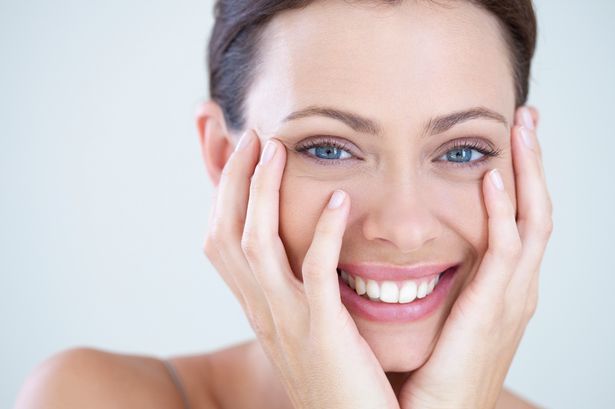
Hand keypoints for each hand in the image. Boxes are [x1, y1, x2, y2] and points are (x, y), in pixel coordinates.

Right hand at [203, 130, 398, 408]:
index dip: (223, 194)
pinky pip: (315, 273)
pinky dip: (323, 231)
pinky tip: (340, 199)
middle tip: (256, 136)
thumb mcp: (300, 327)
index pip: (220, 241)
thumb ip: (292, 288)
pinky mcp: (323, 331)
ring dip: (265, 192)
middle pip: (226, 234)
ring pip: (258, 245)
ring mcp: (287, 321)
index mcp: (255, 307)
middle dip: (236, 180)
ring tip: (281, 150)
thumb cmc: (334, 377)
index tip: (241, 153)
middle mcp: (260, 310)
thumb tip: (295, 254)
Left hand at [398, 106, 552, 408]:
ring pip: (532, 221)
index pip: (519, 219)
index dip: (520, 176)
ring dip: (528, 172)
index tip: (508, 138)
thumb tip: (414, 251)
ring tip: (521, 128)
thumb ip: (443, 282)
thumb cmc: (431, 373)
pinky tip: (492, 179)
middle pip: (536, 211)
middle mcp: (516, 289)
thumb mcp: (444, 318)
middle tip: (526, 117)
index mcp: (502, 289)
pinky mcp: (493, 312)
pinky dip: (503, 214)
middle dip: (534, 163)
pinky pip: (505, 253)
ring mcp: (512, 300)